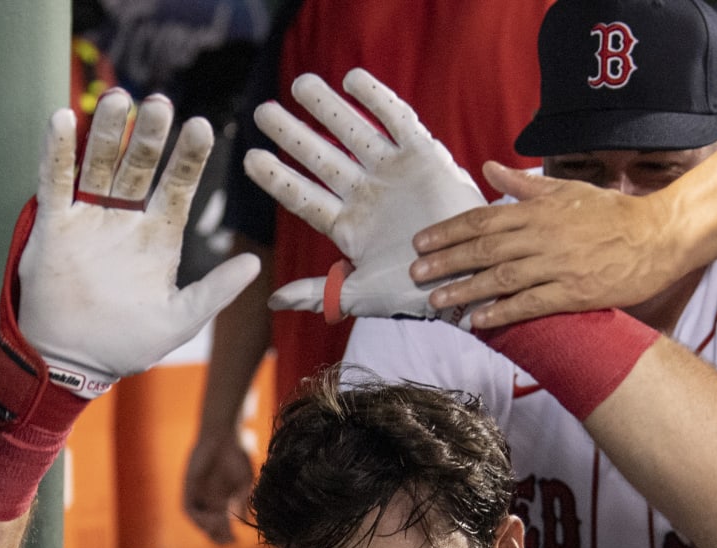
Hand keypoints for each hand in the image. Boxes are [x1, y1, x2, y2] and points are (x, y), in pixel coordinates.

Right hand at [19, 89, 261, 394]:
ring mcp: (88, 219)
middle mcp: (124, 219)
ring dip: (107, 133)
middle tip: (159, 103)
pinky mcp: (53, 225)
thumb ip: (214, 292)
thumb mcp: (179, 321)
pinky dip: (58, 152)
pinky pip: (54, 181)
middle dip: (149, 136)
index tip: (201, 126)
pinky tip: (63, 118)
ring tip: (119, 98)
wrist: (69, 364)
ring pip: (99, 164)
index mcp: (158, 236)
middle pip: (139, 166)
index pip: (178, 187)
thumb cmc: (126, 345)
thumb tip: (255, 264)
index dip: (189, 158)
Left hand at [182, 426, 253, 544]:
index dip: (226, 536)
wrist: (223, 436)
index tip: (235, 541)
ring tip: (220, 528)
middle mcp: (209, 501)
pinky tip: (210, 518)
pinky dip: (198, 517)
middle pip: (209, 527)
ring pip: (199, 521)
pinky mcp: (188, 488)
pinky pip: (189, 509)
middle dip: (217, 536)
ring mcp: (197, 495)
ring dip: (208, 528)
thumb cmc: (237, 456)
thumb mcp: (244, 482)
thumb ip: (242, 502)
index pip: (222, 526)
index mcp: (223, 501)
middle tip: (228, 540)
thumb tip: (242, 521)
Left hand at [241, 68, 485, 322]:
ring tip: (300, 84)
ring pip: (353, 133)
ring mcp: (393, 173)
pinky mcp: (423, 156)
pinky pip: (397, 121)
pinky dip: (377, 100)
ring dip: (327, 109)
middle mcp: (366, 194)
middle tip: (262, 112)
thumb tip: (271, 300)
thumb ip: (317, 293)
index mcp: (348, 226)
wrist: (468, 279)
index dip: (277, 178)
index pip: (303, 197)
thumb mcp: (360, 295)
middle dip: (292, 135)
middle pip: (321, 158)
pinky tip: (352, 79)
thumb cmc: (415, 293)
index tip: (248, 160)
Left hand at [407, 163, 689, 327]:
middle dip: (446, 262)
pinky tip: (479, 321)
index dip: (448, 232)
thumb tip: (489, 168)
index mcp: (539, 210)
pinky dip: (502, 312)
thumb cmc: (612, 213)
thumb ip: (525, 185)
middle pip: (484, 249)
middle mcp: (543, 236)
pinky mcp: (573, 292)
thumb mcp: (567, 191)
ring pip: (501, 278)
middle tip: (415, 275)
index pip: (483, 220)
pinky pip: (530, 304)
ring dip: (465, 290)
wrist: (658, 236)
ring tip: (437, 301)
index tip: (421, 243)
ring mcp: (558, 265)